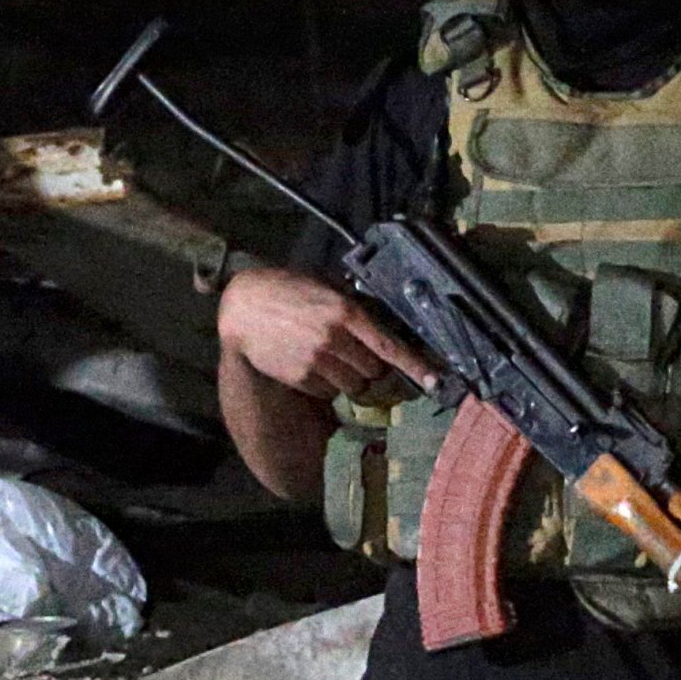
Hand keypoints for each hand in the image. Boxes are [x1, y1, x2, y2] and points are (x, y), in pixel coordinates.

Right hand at [218, 266, 433, 402]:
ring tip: (329, 356)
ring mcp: (316, 361)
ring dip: (350, 377)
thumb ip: (354, 306)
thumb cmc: (288, 290)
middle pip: (374, 371)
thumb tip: (385, 324)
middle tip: (355, 352)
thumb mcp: (326, 288)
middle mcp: (334, 338)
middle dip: (372, 366)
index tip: (436, 382)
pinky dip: (326, 383)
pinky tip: (310, 362)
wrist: (244, 307)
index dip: (416, 367)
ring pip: (354, 385)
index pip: (389, 347)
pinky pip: (329, 391)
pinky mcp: (300, 378)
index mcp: (346, 311)